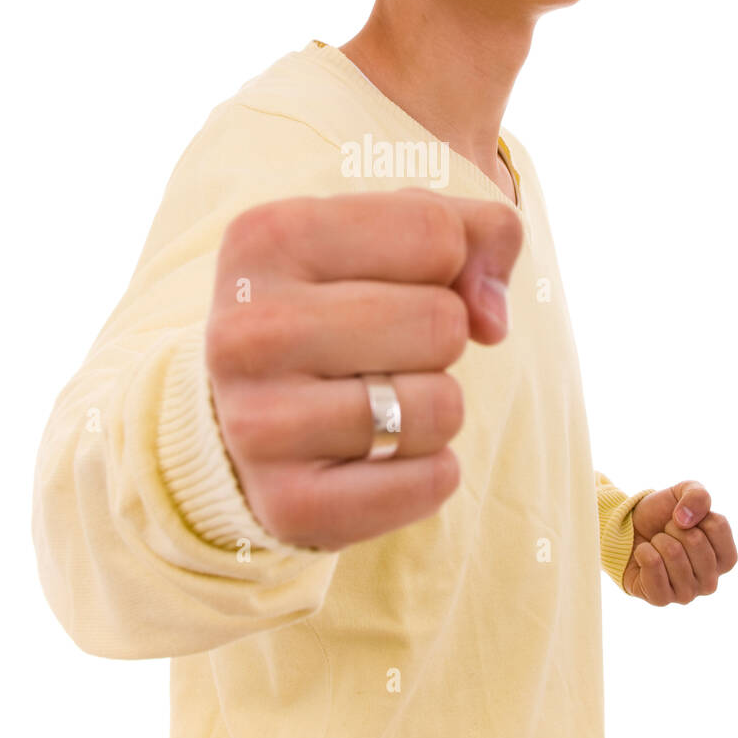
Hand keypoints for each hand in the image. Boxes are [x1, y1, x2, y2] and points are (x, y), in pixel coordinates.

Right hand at [206, 187, 522, 550]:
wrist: (247, 410)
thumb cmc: (339, 302)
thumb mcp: (392, 236)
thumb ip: (475, 233)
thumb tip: (491, 318)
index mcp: (265, 238)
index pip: (434, 233)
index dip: (449, 259)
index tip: (401, 279)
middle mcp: (246, 331)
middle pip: (443, 322)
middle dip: (442, 337)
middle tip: (386, 349)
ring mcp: (257, 424)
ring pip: (441, 407)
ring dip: (435, 405)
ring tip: (377, 399)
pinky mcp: (288, 504)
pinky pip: (431, 482)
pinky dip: (430, 471)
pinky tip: (380, 456)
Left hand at [622, 481, 737, 603]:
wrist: (627, 530)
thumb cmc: (662, 516)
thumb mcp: (683, 492)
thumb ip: (697, 495)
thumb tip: (685, 519)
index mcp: (724, 558)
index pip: (719, 526)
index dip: (696, 513)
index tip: (685, 519)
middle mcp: (710, 581)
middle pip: (696, 541)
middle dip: (674, 527)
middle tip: (667, 533)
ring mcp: (687, 594)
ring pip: (673, 553)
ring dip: (658, 540)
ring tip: (656, 544)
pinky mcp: (661, 599)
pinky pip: (653, 567)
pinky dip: (643, 552)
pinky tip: (644, 555)